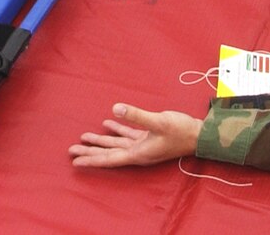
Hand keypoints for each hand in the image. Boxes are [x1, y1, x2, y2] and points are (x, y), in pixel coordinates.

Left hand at [69, 102, 202, 169]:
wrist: (198, 134)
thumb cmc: (180, 130)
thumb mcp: (158, 121)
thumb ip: (136, 115)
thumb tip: (115, 109)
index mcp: (138, 153)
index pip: (109, 158)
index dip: (92, 160)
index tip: (75, 162)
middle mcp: (137, 152)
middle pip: (108, 153)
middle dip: (90, 152)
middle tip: (71, 151)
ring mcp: (142, 145)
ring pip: (115, 144)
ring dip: (100, 141)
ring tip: (82, 139)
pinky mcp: (147, 137)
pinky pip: (127, 135)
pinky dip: (116, 130)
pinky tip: (106, 124)